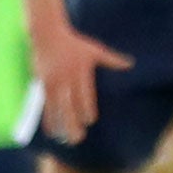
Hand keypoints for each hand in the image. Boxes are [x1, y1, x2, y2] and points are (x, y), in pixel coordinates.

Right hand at [33, 21, 133, 145]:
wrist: (47, 33)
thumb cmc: (74, 43)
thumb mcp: (94, 50)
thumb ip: (112, 59)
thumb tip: (131, 64)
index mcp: (81, 72)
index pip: (84, 96)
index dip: (86, 109)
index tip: (89, 121)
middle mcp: (66, 78)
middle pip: (70, 105)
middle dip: (73, 123)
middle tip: (78, 139)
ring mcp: (52, 82)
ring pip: (56, 108)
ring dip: (60, 125)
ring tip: (64, 140)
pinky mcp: (42, 83)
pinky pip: (45, 104)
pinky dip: (48, 118)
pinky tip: (50, 131)